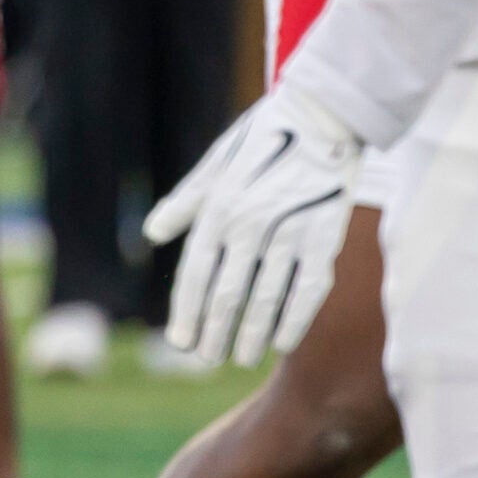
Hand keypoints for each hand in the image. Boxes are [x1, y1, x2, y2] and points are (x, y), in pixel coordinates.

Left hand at [144, 86, 361, 367]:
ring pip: (265, 299)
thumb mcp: (214, 167)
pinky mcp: (324, 239)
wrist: (320, 117)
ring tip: (239, 358)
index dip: (187, 312)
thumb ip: (184, 203)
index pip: (196, 273)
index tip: (181, 343)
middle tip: (205, 359)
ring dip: (250, 335)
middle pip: (227, 294)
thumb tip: (152, 234)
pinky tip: (280, 343)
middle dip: (214, 332)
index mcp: (218, 208)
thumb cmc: (259, 143)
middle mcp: (249, 225)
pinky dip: (292, 321)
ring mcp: (289, 234)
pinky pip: (307, 292)